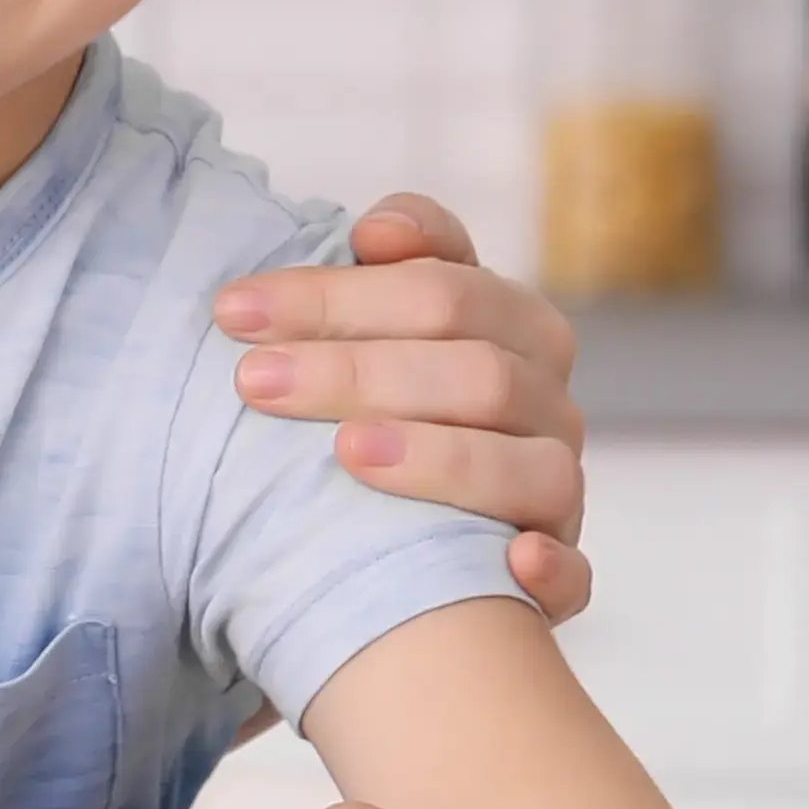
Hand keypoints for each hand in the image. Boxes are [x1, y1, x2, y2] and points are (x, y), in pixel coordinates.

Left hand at [218, 193, 592, 623]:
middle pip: (478, 369)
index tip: (236, 310)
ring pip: (531, 465)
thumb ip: (377, 271)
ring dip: (442, 459)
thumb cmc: (380, 405)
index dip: (340, 292)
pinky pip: (573, 574)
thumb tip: (376, 233)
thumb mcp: (373, 329)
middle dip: (357, 370)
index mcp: (511, 324)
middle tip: (253, 381)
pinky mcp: (557, 573)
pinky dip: (551, 567)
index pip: (443, 286)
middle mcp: (546, 400)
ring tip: (348, 452)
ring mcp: (558, 488)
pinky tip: (509, 560)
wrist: (402, 533)